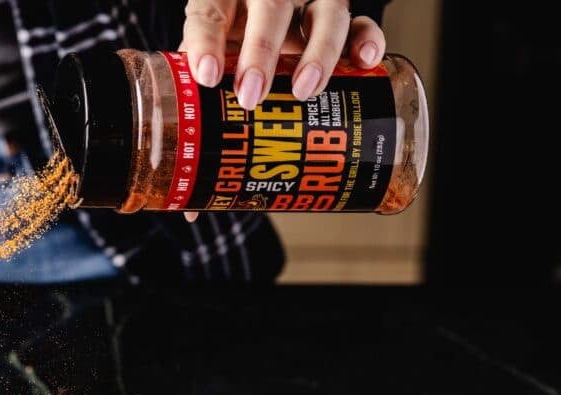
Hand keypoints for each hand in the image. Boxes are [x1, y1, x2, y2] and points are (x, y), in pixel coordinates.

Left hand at [178, 0, 386, 222]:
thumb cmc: (230, 64)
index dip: (205, 44)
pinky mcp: (339, 20)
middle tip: (253, 95)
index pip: (209, 15)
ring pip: (324, 12)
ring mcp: (305, 8)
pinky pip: (361, 22)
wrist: (258, 36)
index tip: (205, 77)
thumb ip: (201, 134)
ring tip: (307, 91)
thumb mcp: (209, 86)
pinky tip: (366, 62)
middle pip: (270, 9)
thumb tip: (193, 207)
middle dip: (262, 52)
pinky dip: (367, 39)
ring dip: (318, 52)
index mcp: (222, 8)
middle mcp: (265, 1)